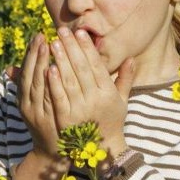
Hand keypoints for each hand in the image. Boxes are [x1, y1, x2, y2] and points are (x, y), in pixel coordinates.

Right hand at [16, 33, 61, 158]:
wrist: (52, 152)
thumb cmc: (45, 122)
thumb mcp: (33, 103)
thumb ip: (26, 84)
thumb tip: (8, 67)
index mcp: (23, 99)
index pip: (26, 72)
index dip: (30, 54)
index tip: (37, 36)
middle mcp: (27, 105)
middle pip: (30, 75)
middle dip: (36, 55)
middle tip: (42, 36)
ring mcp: (37, 112)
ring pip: (38, 84)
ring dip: (41, 64)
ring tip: (49, 46)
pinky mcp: (49, 119)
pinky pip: (48, 98)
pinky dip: (50, 84)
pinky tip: (54, 69)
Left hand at [47, 27, 134, 155]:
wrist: (101, 149)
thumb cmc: (111, 120)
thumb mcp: (122, 100)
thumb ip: (126, 78)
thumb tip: (131, 58)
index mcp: (108, 93)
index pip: (96, 65)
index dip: (87, 48)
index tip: (80, 32)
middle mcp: (96, 100)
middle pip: (81, 69)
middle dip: (71, 48)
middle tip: (61, 31)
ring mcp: (81, 110)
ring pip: (69, 80)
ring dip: (61, 60)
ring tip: (53, 43)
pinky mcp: (66, 119)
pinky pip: (59, 97)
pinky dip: (54, 82)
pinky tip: (48, 67)